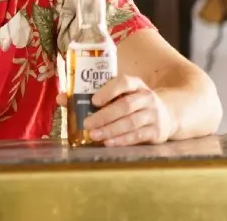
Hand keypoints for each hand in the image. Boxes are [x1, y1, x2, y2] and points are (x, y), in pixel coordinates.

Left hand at [55, 75, 178, 145]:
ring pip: (131, 122)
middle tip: (86, 123)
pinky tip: (109, 143)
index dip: (109, 90)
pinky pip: (138, 136)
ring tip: (94, 135)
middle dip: (104, 116)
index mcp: (134, 84)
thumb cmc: (131, 103)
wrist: (166, 115)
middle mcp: (146, 97)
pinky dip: (122, 140)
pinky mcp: (156, 131)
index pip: (124, 82)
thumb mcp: (117, 95)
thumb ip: (90, 95)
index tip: (94, 101)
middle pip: (125, 106)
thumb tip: (60, 98)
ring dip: (111, 130)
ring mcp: (153, 115)